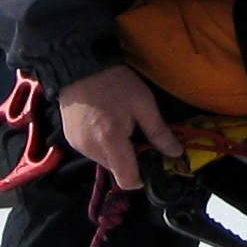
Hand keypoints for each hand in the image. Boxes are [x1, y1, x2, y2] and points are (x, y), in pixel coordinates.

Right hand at [59, 65, 181, 191]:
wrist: (81, 66)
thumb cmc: (116, 83)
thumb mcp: (144, 104)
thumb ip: (159, 132)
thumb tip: (176, 153)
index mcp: (111, 141)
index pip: (127, 180)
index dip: (142, 177)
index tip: (150, 160)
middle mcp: (91, 149)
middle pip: (117, 171)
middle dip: (129, 160)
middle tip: (136, 135)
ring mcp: (78, 145)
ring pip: (105, 162)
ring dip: (115, 152)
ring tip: (119, 126)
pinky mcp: (70, 140)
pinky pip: (92, 152)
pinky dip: (102, 145)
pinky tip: (105, 124)